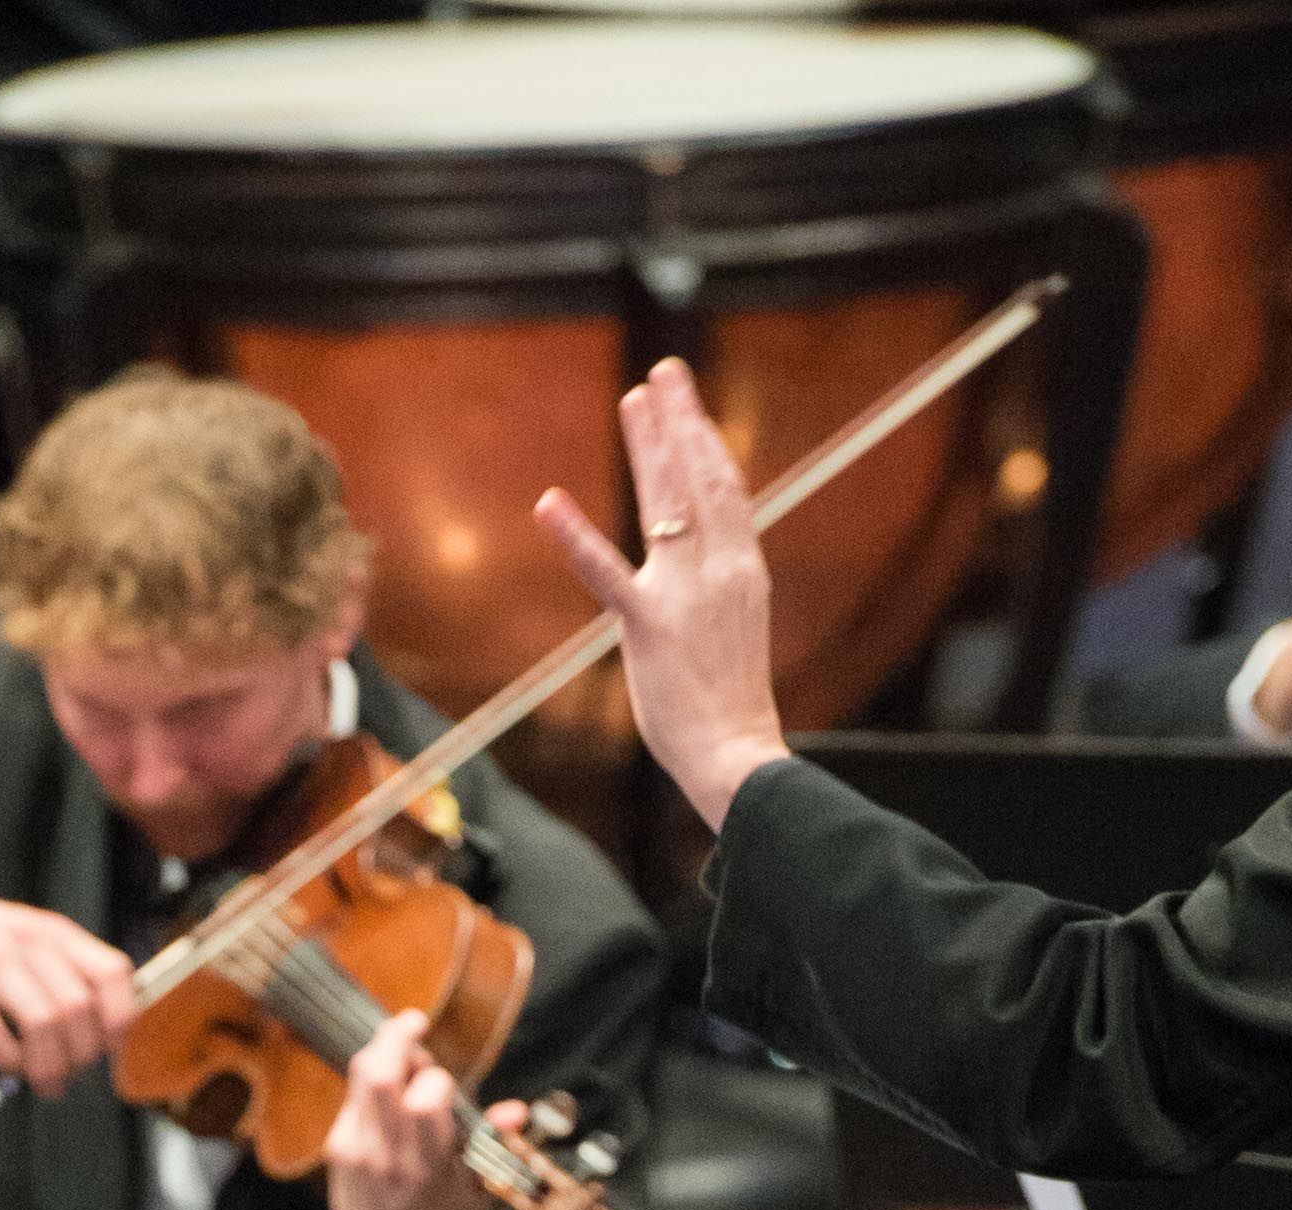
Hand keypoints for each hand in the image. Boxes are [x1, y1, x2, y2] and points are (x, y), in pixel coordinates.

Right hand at [0, 869, 137, 1089]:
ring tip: (46, 1085)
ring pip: (44, 1024)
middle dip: (81, 1056)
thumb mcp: (23, 935)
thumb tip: (100, 1024)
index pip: (112, 973)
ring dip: (49, 1066)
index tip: (111, 1048)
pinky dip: (6, 1061)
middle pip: (79, 1010)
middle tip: (70, 1076)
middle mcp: (28, 942)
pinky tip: (7, 1067)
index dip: (120, 1017)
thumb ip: (60, 969)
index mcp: (53, 931)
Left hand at [325, 1010, 482, 1209]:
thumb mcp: (476, 1185)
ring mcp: (357, 1153)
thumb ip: (492, 1142)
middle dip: (397, 1037)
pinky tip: (389, 1093)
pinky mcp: (337, 1150)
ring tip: (406, 1057)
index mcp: (429, 1167)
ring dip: (385, 1053)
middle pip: (379, 1074)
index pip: (424, 1099)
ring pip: (362, 1077)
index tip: (442, 1082)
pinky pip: (355, 1097)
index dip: (434, 1077)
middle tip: (414, 1025)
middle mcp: (388, 1158)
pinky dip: (373, 1084)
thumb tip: (516, 1112)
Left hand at [531, 355, 788, 834]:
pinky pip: (606, 572)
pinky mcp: (648, 625)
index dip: (705, 443)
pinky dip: (576, 536)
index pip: (727, 490)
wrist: (736, 752)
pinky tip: (548, 502)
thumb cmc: (732, 705)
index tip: (688, 408)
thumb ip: (720, 586)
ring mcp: (685, 592)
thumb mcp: (737, 629)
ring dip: (648, 448)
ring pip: (666, 504)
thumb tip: (707, 564)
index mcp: (743, 569)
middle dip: (680, 423)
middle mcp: (720, 568)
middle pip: (698, 479)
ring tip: (634, 399)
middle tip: (662, 375)